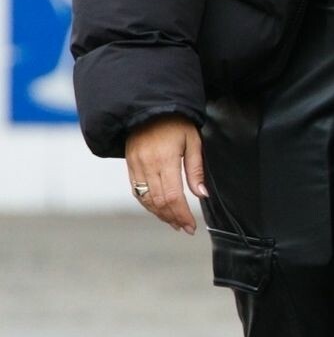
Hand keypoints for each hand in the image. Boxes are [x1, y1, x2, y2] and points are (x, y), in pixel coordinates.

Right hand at [125, 114, 206, 235]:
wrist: (148, 108)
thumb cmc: (175, 122)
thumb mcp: (192, 141)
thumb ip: (196, 169)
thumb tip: (201, 195)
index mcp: (165, 159)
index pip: (174, 196)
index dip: (182, 215)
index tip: (191, 226)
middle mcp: (148, 165)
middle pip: (160, 202)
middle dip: (173, 218)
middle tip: (184, 228)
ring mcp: (136, 166)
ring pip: (146, 200)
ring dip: (160, 215)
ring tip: (174, 222)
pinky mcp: (129, 165)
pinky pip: (136, 192)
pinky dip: (148, 205)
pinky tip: (159, 210)